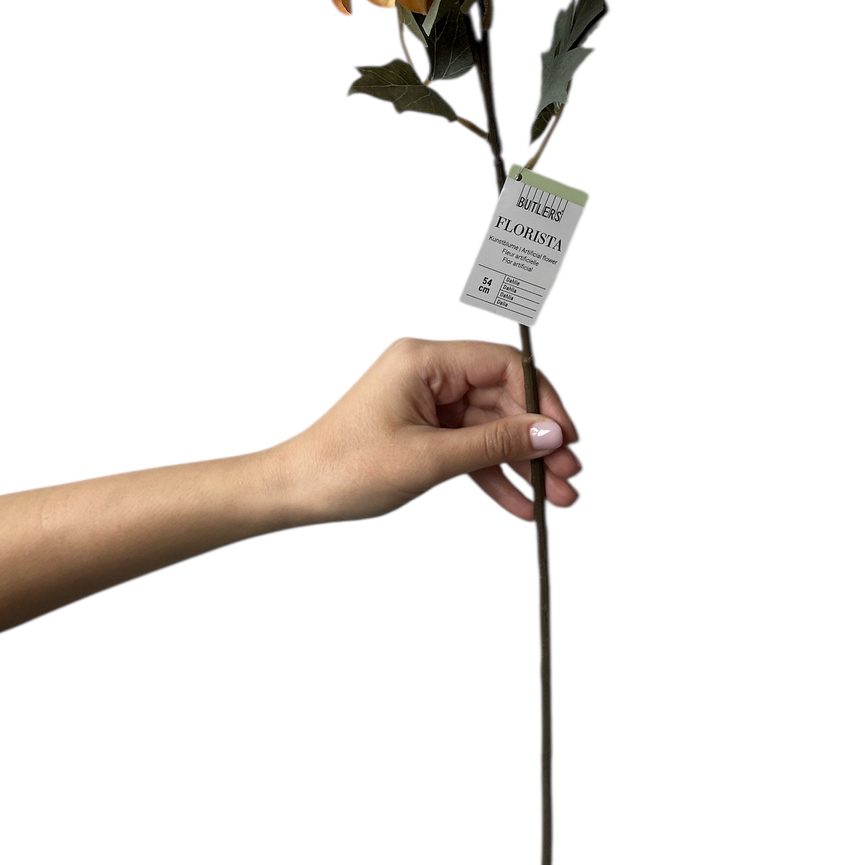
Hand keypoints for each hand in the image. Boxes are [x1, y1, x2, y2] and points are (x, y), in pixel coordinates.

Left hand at [266, 337, 580, 522]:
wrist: (296, 492)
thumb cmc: (344, 467)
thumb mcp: (429, 459)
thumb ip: (494, 444)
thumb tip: (549, 433)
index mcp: (424, 361)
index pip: (503, 366)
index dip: (541, 400)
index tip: (564, 437)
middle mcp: (429, 374)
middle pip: (503, 399)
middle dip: (538, 440)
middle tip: (569, 475)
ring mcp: (427, 403)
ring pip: (491, 428)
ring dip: (523, 464)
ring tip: (557, 498)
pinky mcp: (424, 431)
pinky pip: (471, 448)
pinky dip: (494, 475)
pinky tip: (521, 503)